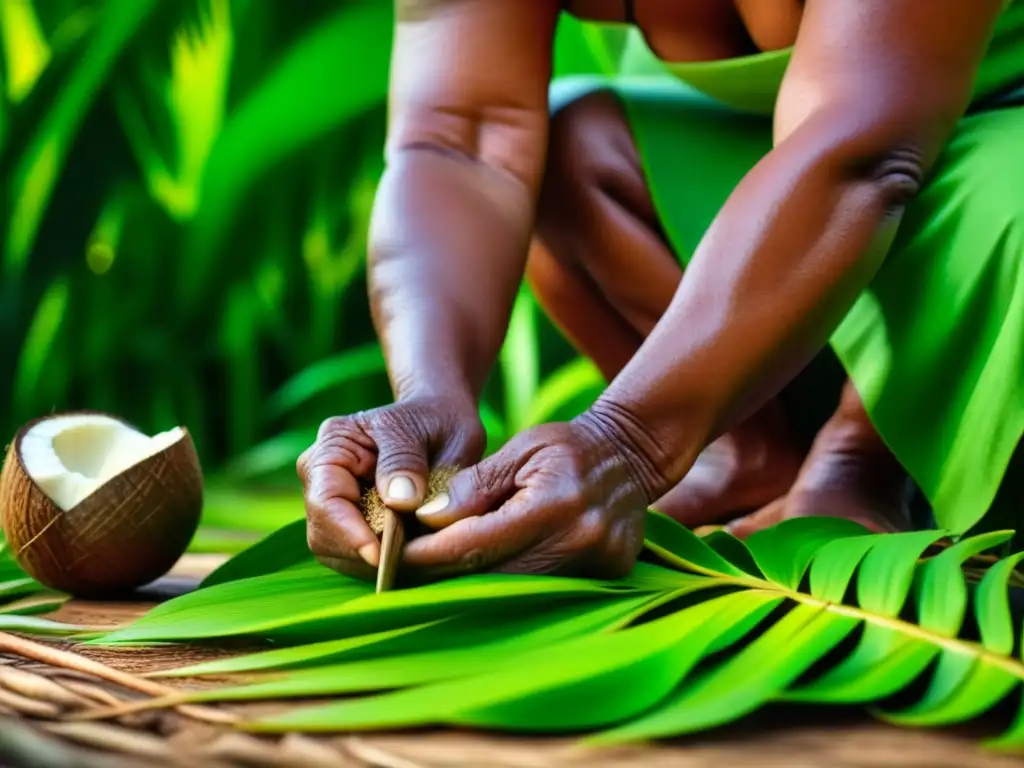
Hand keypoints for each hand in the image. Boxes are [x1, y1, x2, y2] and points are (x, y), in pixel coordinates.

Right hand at [297, 396, 485, 580]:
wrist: (443, 423)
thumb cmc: (433, 417)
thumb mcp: (424, 428)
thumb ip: (405, 459)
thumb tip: (398, 500)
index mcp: (334, 446)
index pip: (324, 500)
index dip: (349, 533)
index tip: (381, 554)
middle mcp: (323, 479)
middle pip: (324, 536)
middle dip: (365, 553)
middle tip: (413, 557)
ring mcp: (335, 507)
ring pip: (339, 555)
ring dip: (377, 563)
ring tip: (418, 553)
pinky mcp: (354, 529)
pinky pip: (359, 561)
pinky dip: (386, 564)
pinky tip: (415, 553)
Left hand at [402, 407, 665, 578]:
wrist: (631, 455)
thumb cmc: (568, 445)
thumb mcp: (521, 448)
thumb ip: (476, 484)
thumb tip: (427, 518)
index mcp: (556, 501)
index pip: (481, 541)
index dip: (433, 553)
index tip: (397, 554)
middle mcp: (582, 539)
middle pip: (496, 576)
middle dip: (445, 575)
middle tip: (403, 572)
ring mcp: (600, 563)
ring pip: (518, 590)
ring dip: (472, 585)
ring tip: (433, 576)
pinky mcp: (608, 576)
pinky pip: (546, 590)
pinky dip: (509, 584)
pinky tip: (480, 577)